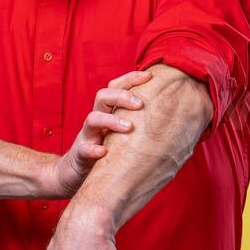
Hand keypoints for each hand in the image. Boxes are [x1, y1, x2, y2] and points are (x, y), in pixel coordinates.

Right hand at [46, 68, 153, 199]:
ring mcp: (87, 137)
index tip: (149, 76)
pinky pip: (83, 149)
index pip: (115, 87)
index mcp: (108, 113)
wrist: (73, 174)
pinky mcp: (79, 155)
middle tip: (140, 104)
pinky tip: (104, 152)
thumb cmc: (106, 154)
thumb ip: (140, 126)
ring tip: (129, 128)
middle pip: (102, 96)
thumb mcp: (122, 136)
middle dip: (121, 96)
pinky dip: (93, 149)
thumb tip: (175, 123)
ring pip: (92, 119)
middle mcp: (96, 121)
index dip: (130, 78)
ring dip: (111, 120)